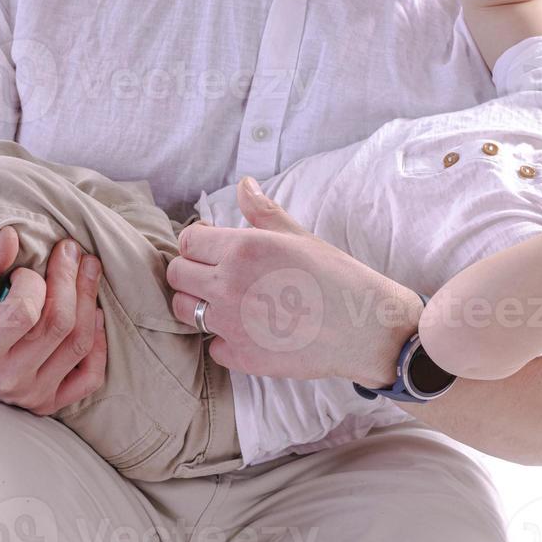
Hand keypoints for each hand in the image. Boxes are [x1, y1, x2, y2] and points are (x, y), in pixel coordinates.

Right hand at [0, 229, 107, 415]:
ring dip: (89, 299)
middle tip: (71, 249)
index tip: (23, 271)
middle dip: (70, 278)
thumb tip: (12, 236)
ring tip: (88, 269)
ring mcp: (30, 396)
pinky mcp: (45, 404)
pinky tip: (96, 314)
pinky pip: (89, 377)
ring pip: (79, 344)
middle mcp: (7, 380)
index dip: (32, 282)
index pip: (25, 313)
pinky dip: (99, 344)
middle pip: (60, 324)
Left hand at [166, 178, 422, 388]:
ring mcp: (231, 324)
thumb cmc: (337, 277)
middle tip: (216, 274)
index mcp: (242, 249)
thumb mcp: (298, 236)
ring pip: (184, 310)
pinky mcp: (241, 357)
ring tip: (227, 301)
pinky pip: (211, 345)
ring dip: (198, 303)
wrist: (365, 328)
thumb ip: (262, 212)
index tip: (214, 248)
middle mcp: (228, 285)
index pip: (188, 240)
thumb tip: (244, 184)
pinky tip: (249, 330)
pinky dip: (224, 339)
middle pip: (177, 275)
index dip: (199, 242)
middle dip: (191, 271)